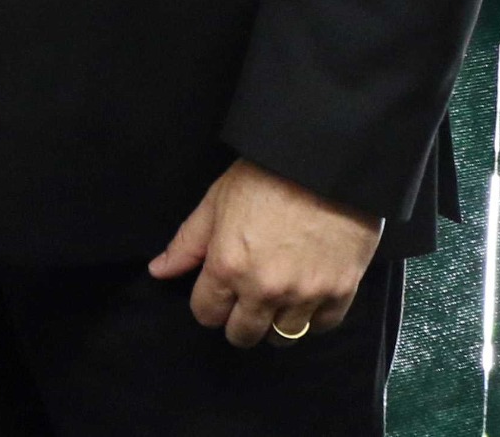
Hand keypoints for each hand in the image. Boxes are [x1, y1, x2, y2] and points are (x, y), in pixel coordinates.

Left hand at [147, 157, 380, 346]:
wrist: (326, 162)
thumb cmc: (266, 176)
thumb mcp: (215, 202)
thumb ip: (187, 244)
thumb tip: (158, 272)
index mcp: (228, 267)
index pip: (206, 314)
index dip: (208, 304)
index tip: (217, 292)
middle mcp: (264, 289)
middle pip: (243, 335)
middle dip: (238, 320)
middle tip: (245, 298)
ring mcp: (305, 295)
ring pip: (282, 338)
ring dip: (274, 322)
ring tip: (276, 297)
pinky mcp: (341, 293)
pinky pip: (321, 326)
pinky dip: (311, 317)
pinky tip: (305, 294)